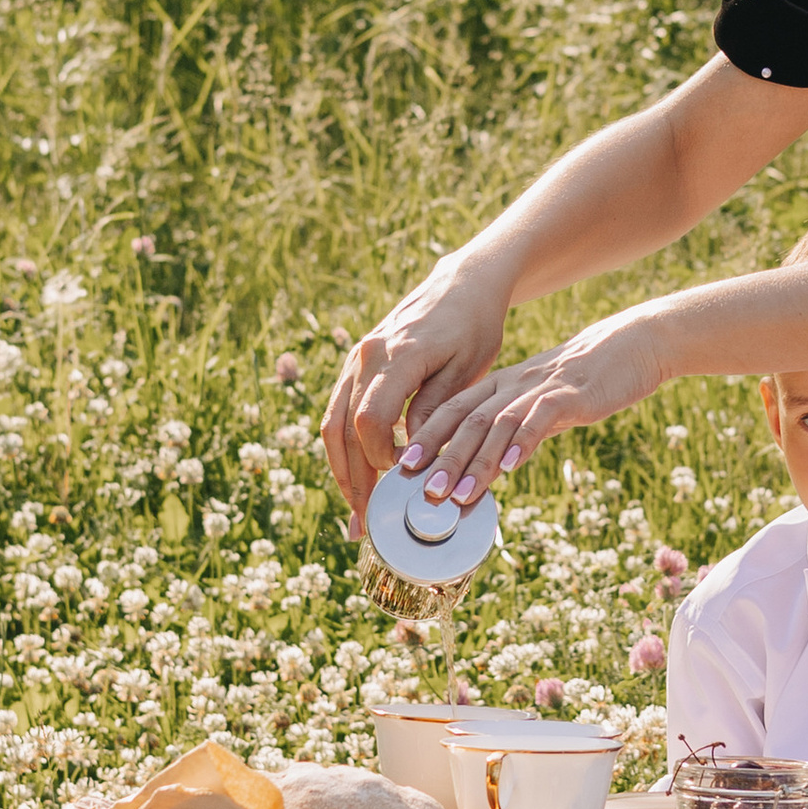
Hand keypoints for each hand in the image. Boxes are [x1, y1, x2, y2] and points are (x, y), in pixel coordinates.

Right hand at [320, 252, 509, 523]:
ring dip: (342, 471)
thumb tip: (411, 458)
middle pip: (343, 430)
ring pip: (333, 424)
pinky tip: (358, 478)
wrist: (463, 284)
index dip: (380, 459)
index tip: (403, 483)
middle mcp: (365, 357)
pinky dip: (345, 449)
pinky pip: (339, 413)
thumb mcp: (468, 369)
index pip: (370, 421)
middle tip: (366, 524)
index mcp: (395, 356)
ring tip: (357, 511)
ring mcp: (355, 360)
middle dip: (354, 480)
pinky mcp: (356, 366)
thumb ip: (436, 411)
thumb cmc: (475, 325)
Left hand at [415, 307, 673, 505]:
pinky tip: (509, 469)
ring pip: (496, 425)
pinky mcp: (570, 395)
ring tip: (455, 495)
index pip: (453, 410)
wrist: (633, 344)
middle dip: (440, 458)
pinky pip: (539, 420)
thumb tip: (494, 465)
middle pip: (466, 421)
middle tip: (419, 492)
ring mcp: (540, 389)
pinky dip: (521, 445)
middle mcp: (513, 385)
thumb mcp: (543, 403)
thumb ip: (517, 429)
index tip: (401, 468)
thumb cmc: (588, 379)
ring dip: (473, 463)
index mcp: (502, 386)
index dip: (426, 438)